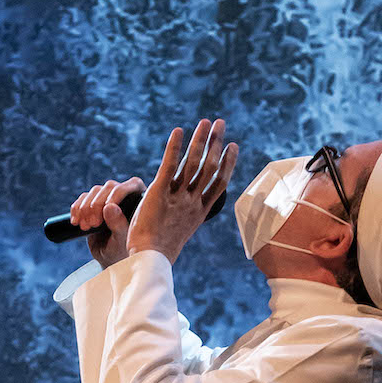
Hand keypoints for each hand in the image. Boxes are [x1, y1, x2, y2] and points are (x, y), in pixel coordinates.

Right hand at [70, 176, 146, 268]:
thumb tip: (110, 207)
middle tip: (93, 224)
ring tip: (85, 227)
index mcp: (140, 200)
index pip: (131, 185)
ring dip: (85, 208)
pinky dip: (76, 209)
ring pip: (94, 192)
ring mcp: (108, 198)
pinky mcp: (93, 203)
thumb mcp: (122, 240)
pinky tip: (76, 222)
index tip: (107, 207)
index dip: (117, 194)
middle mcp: (125, 195)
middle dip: (97, 204)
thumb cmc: (123, 250)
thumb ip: (118, 224)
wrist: (111, 258)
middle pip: (109, 187)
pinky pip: (82, 199)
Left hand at [125, 117, 237, 264]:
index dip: (228, 163)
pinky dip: (174, 147)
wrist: (149, 261)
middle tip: (220, 123)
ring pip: (194, 163)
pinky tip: (179, 130)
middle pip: (209, 167)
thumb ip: (181, 214)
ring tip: (206, 121)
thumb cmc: (159, 252)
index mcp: (200, 212)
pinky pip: (169, 166)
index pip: (219, 183)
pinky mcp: (159, 193)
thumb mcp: (177, 231)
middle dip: (215, 143)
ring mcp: (178, 197)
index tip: (232, 146)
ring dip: (200, 140)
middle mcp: (192, 202)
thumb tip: (187, 204)